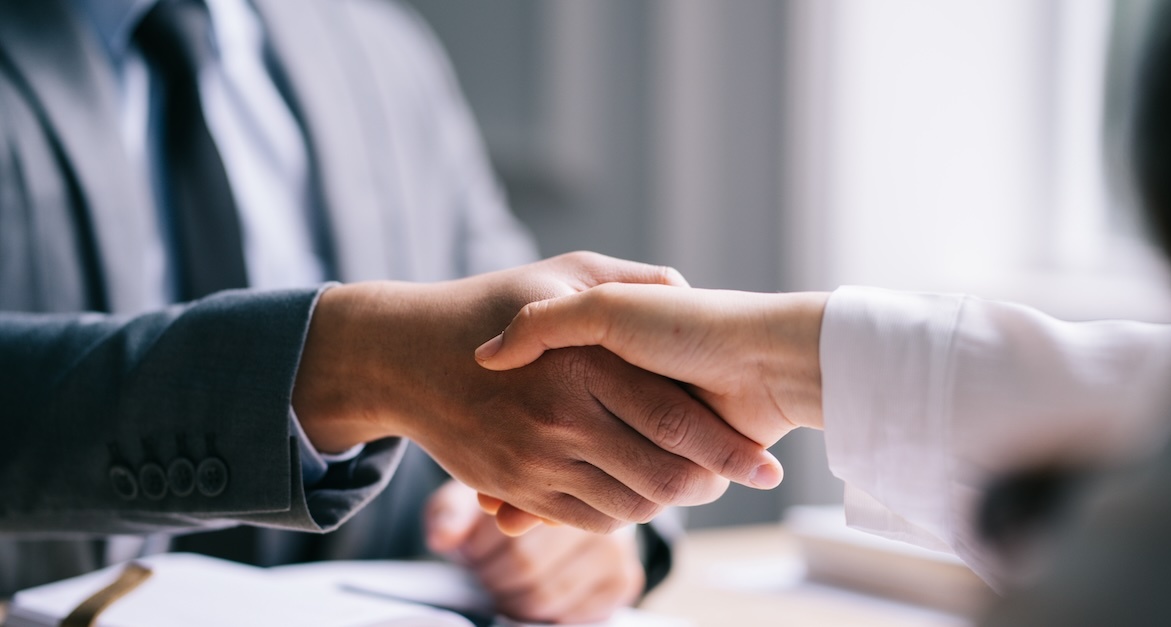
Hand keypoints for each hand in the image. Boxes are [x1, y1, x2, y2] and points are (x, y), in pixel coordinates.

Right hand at [293, 253, 782, 533]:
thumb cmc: (488, 301)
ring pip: (628, 504)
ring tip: (688, 486)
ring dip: (666, 503)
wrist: (403, 355)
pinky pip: (586, 519)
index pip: (673, 418)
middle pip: (660, 474)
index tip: (761, 463)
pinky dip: (621, 515)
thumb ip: (626, 279)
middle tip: (726, 480)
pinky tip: (636, 493)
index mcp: (583, 362)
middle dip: (705, 485)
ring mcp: (535, 457)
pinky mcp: (515, 486)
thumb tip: (684, 286)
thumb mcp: (560, 270)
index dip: (723, 446)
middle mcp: (561, 416)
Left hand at [426, 480, 643, 623]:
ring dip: (513, 597)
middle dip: (493, 577)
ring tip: (502, 579)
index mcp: (563, 478)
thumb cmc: (517, 493)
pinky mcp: (626, 578)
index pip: (511, 535)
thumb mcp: (478, 489)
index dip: (482, 552)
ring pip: (547, 595)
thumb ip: (454, 510)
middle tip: (483, 569)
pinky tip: (533, 590)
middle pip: (527, 568)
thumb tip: (442, 539)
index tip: (470, 550)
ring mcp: (619, 545)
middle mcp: (597, 507)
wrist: (569, 494)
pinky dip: (544, 611)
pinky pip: (574, 613)